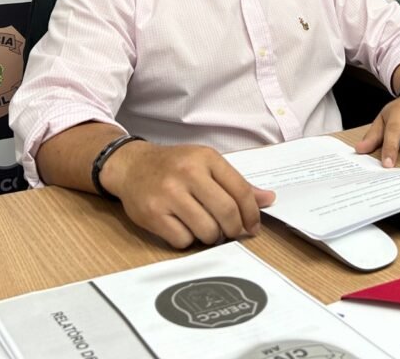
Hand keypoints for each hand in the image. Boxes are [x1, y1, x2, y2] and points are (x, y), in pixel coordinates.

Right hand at [101, 141, 275, 248]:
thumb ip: (235, 183)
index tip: (253, 226)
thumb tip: (268, 200)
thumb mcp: (205, 164)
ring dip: (211, 236)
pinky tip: (183, 227)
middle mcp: (188, 173)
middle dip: (234, 229)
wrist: (131, 166)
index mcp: (206, 158)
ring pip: (207, 230)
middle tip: (231, 232)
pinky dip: (187, 240)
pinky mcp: (153, 213)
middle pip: (227, 213)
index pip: (241, 191)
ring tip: (204, 227)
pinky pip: (183, 240)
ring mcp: (169, 193)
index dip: (252, 214)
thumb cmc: (172, 166)